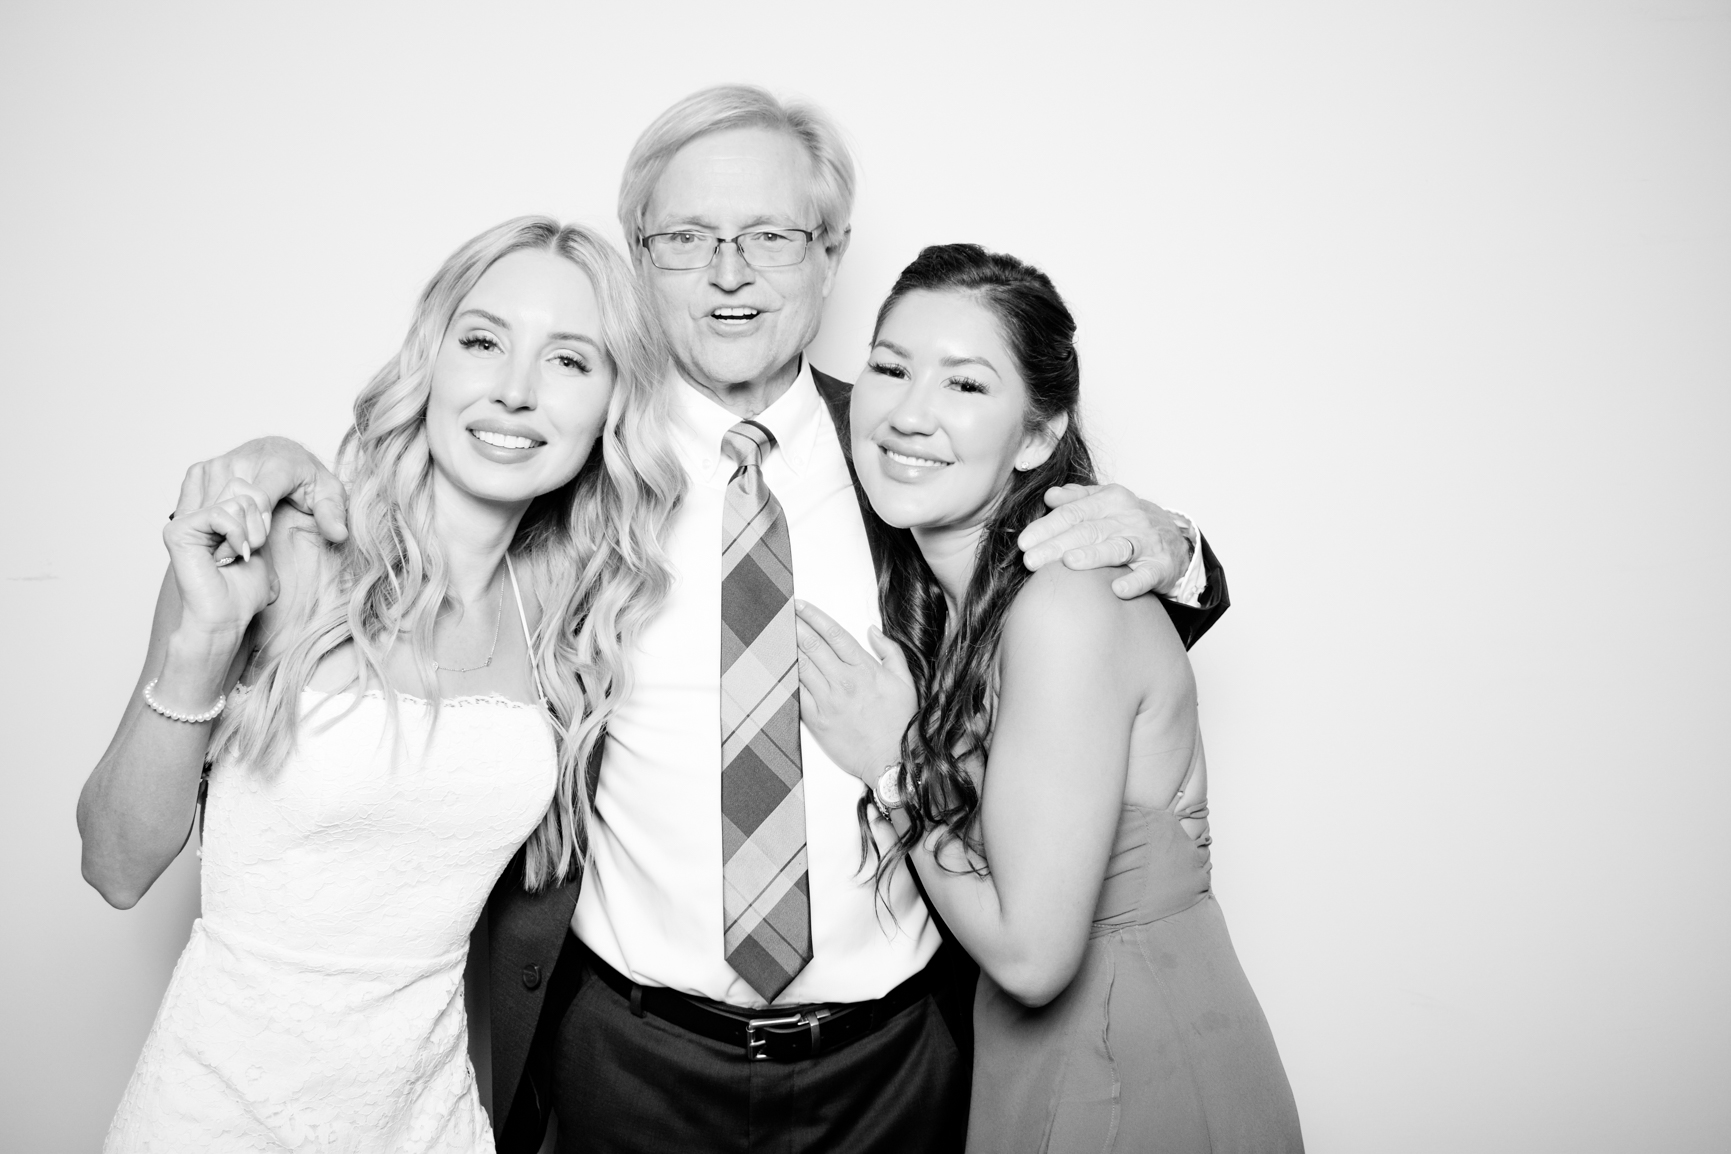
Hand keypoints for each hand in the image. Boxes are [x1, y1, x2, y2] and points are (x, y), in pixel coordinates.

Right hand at [164, 481, 279, 639]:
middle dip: (260, 520)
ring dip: (249, 532)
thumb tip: (260, 493)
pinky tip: (229, 556)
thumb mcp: (259, 544)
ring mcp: (186, 519)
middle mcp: (197, 512)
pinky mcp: (179, 529)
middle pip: (243, 486)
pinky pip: (222, 513)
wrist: (227, 618)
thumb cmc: (243, 591)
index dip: (264, 510)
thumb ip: (256, 515)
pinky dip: (236, 536)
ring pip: (237, 499)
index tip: (258, 542)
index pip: (246, 485)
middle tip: (250, 548)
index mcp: (214, 514)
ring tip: (237, 555)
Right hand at [176, 436, 348, 552]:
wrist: (282, 452)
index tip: (258, 544)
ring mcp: (219, 462)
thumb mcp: (328, 495)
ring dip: (215, 526)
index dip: (256, 527)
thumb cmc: (306, 478)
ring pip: (209, 504)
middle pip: (230, 505)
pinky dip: (201, 517)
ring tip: (229, 541)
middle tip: (242, 550)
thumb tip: (338, 534)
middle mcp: (243, 459)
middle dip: (236, 531)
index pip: (258, 500)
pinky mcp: (202, 468)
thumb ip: (333, 514)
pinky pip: (194, 498)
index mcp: (276, 464)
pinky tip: (214, 529)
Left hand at [793, 600, 916, 783]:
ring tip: (773, 631)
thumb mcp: (905, 681)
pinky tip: (776, 665)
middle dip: (794, 624)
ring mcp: (828, 701)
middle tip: (780, 610)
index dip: (815, 616)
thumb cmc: (900, 722)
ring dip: (786, 646)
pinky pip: (796, 693)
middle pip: (813, 645)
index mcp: (864, 669)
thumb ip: (890, 651)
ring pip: (801, 666)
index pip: (834, 634)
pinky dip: (785, 677)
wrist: (892, 760)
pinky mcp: (817, 720)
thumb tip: (871, 631)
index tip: (801, 605)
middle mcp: (844, 681)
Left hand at [1017, 483, 1194, 599]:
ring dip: (1093, 556)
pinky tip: (1117, 590)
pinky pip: (1148, 575)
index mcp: (1111, 499)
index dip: (1047, 526)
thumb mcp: (1106, 503)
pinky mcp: (1161, 567)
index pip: (1073, 512)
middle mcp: (1129, 518)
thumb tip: (1050, 496)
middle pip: (1088, 531)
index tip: (1024, 541)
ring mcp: (1146, 542)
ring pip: (1117, 548)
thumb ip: (1078, 499)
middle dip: (1057, 545)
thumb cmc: (1129, 522)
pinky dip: (1134, 582)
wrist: (1176, 540)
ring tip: (1069, 563)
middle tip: (1031, 560)